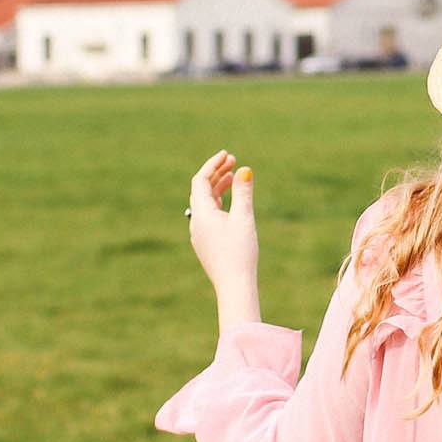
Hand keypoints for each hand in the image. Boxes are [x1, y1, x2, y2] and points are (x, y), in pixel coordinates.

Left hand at [187, 152, 259, 316]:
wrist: (234, 286)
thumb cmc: (240, 252)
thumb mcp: (244, 218)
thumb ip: (243, 193)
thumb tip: (244, 170)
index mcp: (202, 214)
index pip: (201, 180)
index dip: (213, 164)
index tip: (227, 154)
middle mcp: (196, 223)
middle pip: (201, 190)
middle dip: (216, 173)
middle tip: (233, 161)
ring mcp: (199, 234)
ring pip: (204, 203)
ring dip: (217, 188)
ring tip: (233, 178)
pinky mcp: (206, 244)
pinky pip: (208, 216)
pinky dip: (218, 203)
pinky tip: (230, 204)